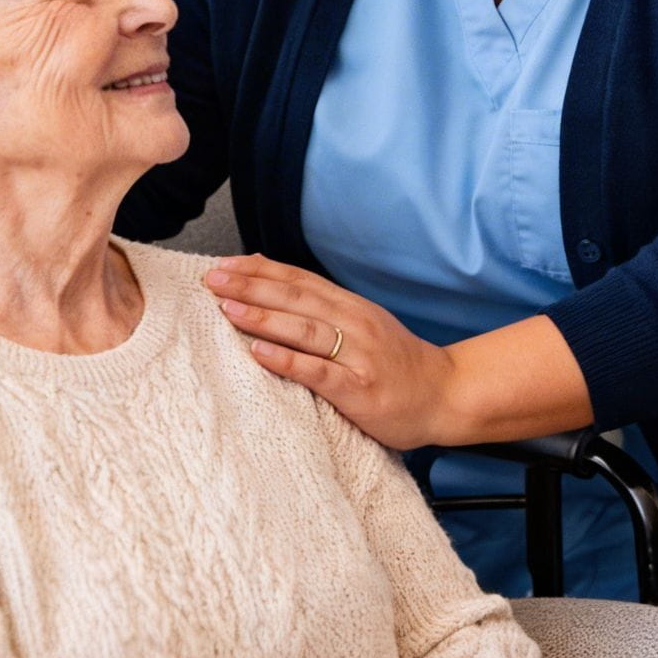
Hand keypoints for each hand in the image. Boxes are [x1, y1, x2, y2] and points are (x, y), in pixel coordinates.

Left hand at [203, 254, 463, 449]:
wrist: (445, 394)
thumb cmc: (397, 363)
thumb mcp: (364, 324)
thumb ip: (323, 307)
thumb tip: (271, 281)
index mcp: (351, 306)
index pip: (298, 279)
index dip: (259, 270)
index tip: (224, 263)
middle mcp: (354, 323)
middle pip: (295, 297)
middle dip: (250, 286)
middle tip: (212, 279)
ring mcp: (358, 355)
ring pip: (304, 329)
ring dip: (262, 316)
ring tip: (227, 308)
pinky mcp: (359, 389)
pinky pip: (317, 371)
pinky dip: (286, 360)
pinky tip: (259, 352)